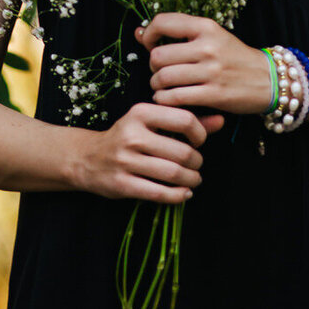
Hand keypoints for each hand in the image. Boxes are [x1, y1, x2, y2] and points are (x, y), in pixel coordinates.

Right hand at [75, 101, 213, 202]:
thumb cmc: (127, 136)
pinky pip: (158, 193)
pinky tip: (184, 193)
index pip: (184, 119)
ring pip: (172, 174)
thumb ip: (185, 121)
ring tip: (194, 179)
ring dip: (191, 180)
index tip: (200, 142)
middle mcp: (132, 135)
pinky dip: (178, 196)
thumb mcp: (151, 121)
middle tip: (197, 166)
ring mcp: (125, 161)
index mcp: (140, 112)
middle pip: (181, 152)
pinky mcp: (121, 184)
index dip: (200, 133)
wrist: (87, 158)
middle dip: (196, 162)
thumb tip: (221, 120)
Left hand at [137, 12, 271, 116]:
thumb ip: (179, 34)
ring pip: (163, 78)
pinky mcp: (214, 94)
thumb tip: (138, 32)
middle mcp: (208, 46)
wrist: (267, 79)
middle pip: (158, 55)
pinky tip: (169, 99)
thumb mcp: (211, 36)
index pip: (163, 22)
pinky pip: (175, 97)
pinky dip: (166, 100)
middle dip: (152, 66)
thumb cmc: (233, 57)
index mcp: (206, 27)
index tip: (149, 44)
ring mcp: (211, 71)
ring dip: (157, 85)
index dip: (149, 34)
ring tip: (163, 87)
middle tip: (160, 71)